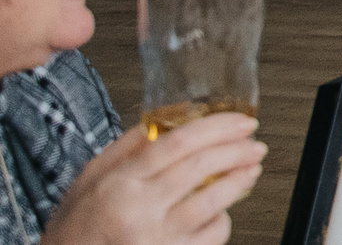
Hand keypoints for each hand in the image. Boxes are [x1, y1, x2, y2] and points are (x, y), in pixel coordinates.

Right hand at [42, 115, 265, 244]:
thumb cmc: (75, 228)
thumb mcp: (88, 180)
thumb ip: (126, 148)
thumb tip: (167, 119)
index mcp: (118, 184)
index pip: (177, 143)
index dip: (217, 127)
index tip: (241, 121)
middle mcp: (137, 211)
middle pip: (201, 167)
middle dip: (237, 150)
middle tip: (255, 143)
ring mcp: (155, 239)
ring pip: (213, 202)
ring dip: (240, 180)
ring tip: (251, 168)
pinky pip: (210, 236)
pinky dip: (221, 220)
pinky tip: (221, 211)